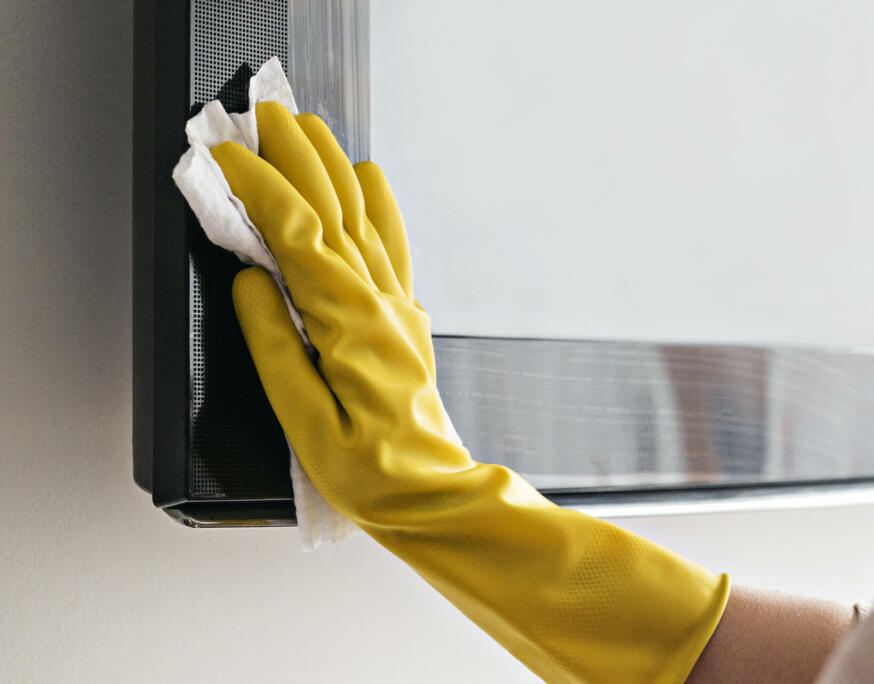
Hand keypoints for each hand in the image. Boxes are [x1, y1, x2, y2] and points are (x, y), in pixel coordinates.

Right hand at [213, 101, 728, 683]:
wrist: (434, 496)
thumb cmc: (372, 474)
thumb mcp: (304, 422)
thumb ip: (275, 346)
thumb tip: (252, 286)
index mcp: (351, 325)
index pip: (298, 235)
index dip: (261, 187)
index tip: (227, 151)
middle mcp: (380, 305)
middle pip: (335, 210)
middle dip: (298, 156)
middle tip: (267, 115)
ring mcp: (397, 308)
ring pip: (364, 220)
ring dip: (334, 169)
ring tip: (312, 130)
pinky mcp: (404, 319)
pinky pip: (392, 247)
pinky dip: (380, 206)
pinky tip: (373, 181)